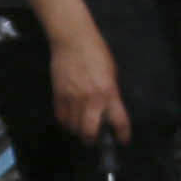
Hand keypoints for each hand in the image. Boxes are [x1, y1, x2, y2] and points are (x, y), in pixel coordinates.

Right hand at [48, 32, 129, 146]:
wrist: (73, 40)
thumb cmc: (96, 52)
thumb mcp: (111, 73)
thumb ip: (111, 93)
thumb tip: (109, 109)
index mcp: (109, 92)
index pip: (119, 122)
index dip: (122, 135)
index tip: (122, 139)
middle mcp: (91, 99)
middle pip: (89, 132)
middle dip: (92, 139)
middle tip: (94, 138)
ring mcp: (73, 99)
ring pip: (74, 128)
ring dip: (78, 131)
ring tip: (81, 127)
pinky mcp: (59, 96)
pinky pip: (62, 118)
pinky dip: (66, 122)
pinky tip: (70, 118)